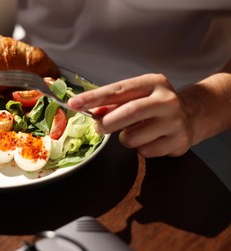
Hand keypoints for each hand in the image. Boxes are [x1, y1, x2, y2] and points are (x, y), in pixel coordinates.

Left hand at [68, 74, 193, 156]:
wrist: (192, 115)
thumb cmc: (155, 105)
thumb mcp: (137, 96)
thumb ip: (114, 103)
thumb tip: (92, 111)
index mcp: (153, 83)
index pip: (118, 90)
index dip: (93, 98)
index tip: (74, 103)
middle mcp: (166, 100)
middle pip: (129, 112)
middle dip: (107, 123)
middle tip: (99, 127)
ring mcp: (175, 121)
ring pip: (134, 137)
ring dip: (125, 139)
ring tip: (132, 133)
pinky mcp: (179, 141)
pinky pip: (145, 151)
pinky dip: (139, 149)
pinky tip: (148, 140)